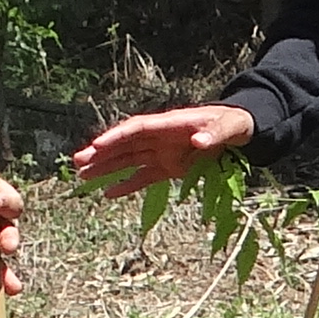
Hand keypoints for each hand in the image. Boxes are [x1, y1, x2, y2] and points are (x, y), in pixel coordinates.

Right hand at [70, 103, 255, 194]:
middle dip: (101, 153)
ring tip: (82, 178)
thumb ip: (214, 133)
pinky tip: (108, 194)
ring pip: (128, 160)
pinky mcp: (169, 167)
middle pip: (125, 144)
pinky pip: (143, 176)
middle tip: (77, 163)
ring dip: (106, 168)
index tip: (96, 146)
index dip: (116, 137)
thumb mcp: (229, 126)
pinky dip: (127, 185)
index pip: (136, 129)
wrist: (241, 131)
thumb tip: (198, 141)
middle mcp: (160, 138)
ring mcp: (162, 152)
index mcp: (170, 124)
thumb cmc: (234, 123)